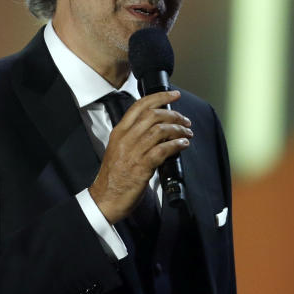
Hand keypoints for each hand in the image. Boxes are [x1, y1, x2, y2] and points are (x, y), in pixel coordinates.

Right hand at [89, 90, 191, 222]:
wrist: (106, 198)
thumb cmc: (114, 177)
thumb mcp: (119, 149)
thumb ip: (134, 137)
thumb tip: (157, 130)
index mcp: (119, 132)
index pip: (139, 106)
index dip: (159, 97)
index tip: (174, 95)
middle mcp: (126, 139)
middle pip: (153, 115)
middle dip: (174, 114)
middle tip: (185, 120)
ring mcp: (133, 152)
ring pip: (160, 130)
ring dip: (178, 130)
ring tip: (187, 133)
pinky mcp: (141, 166)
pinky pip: (163, 150)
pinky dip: (176, 145)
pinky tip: (183, 145)